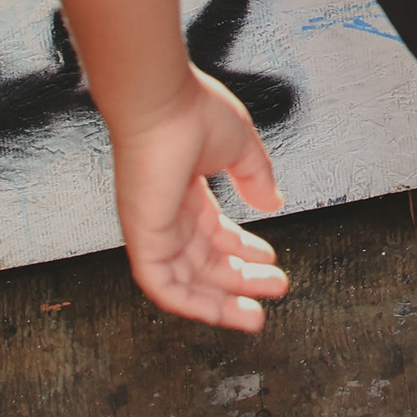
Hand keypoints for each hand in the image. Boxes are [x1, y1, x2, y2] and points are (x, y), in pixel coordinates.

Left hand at [110, 67, 289, 330]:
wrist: (162, 101)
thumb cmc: (191, 110)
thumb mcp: (239, 146)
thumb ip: (256, 177)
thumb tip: (273, 202)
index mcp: (186, 190)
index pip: (214, 234)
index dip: (244, 250)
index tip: (271, 261)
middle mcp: (167, 213)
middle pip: (205, 262)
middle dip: (241, 281)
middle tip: (272, 291)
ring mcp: (153, 228)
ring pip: (185, 282)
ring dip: (221, 302)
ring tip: (254, 315)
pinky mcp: (143, 239)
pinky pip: (161, 285)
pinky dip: (190, 303)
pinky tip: (220, 312)